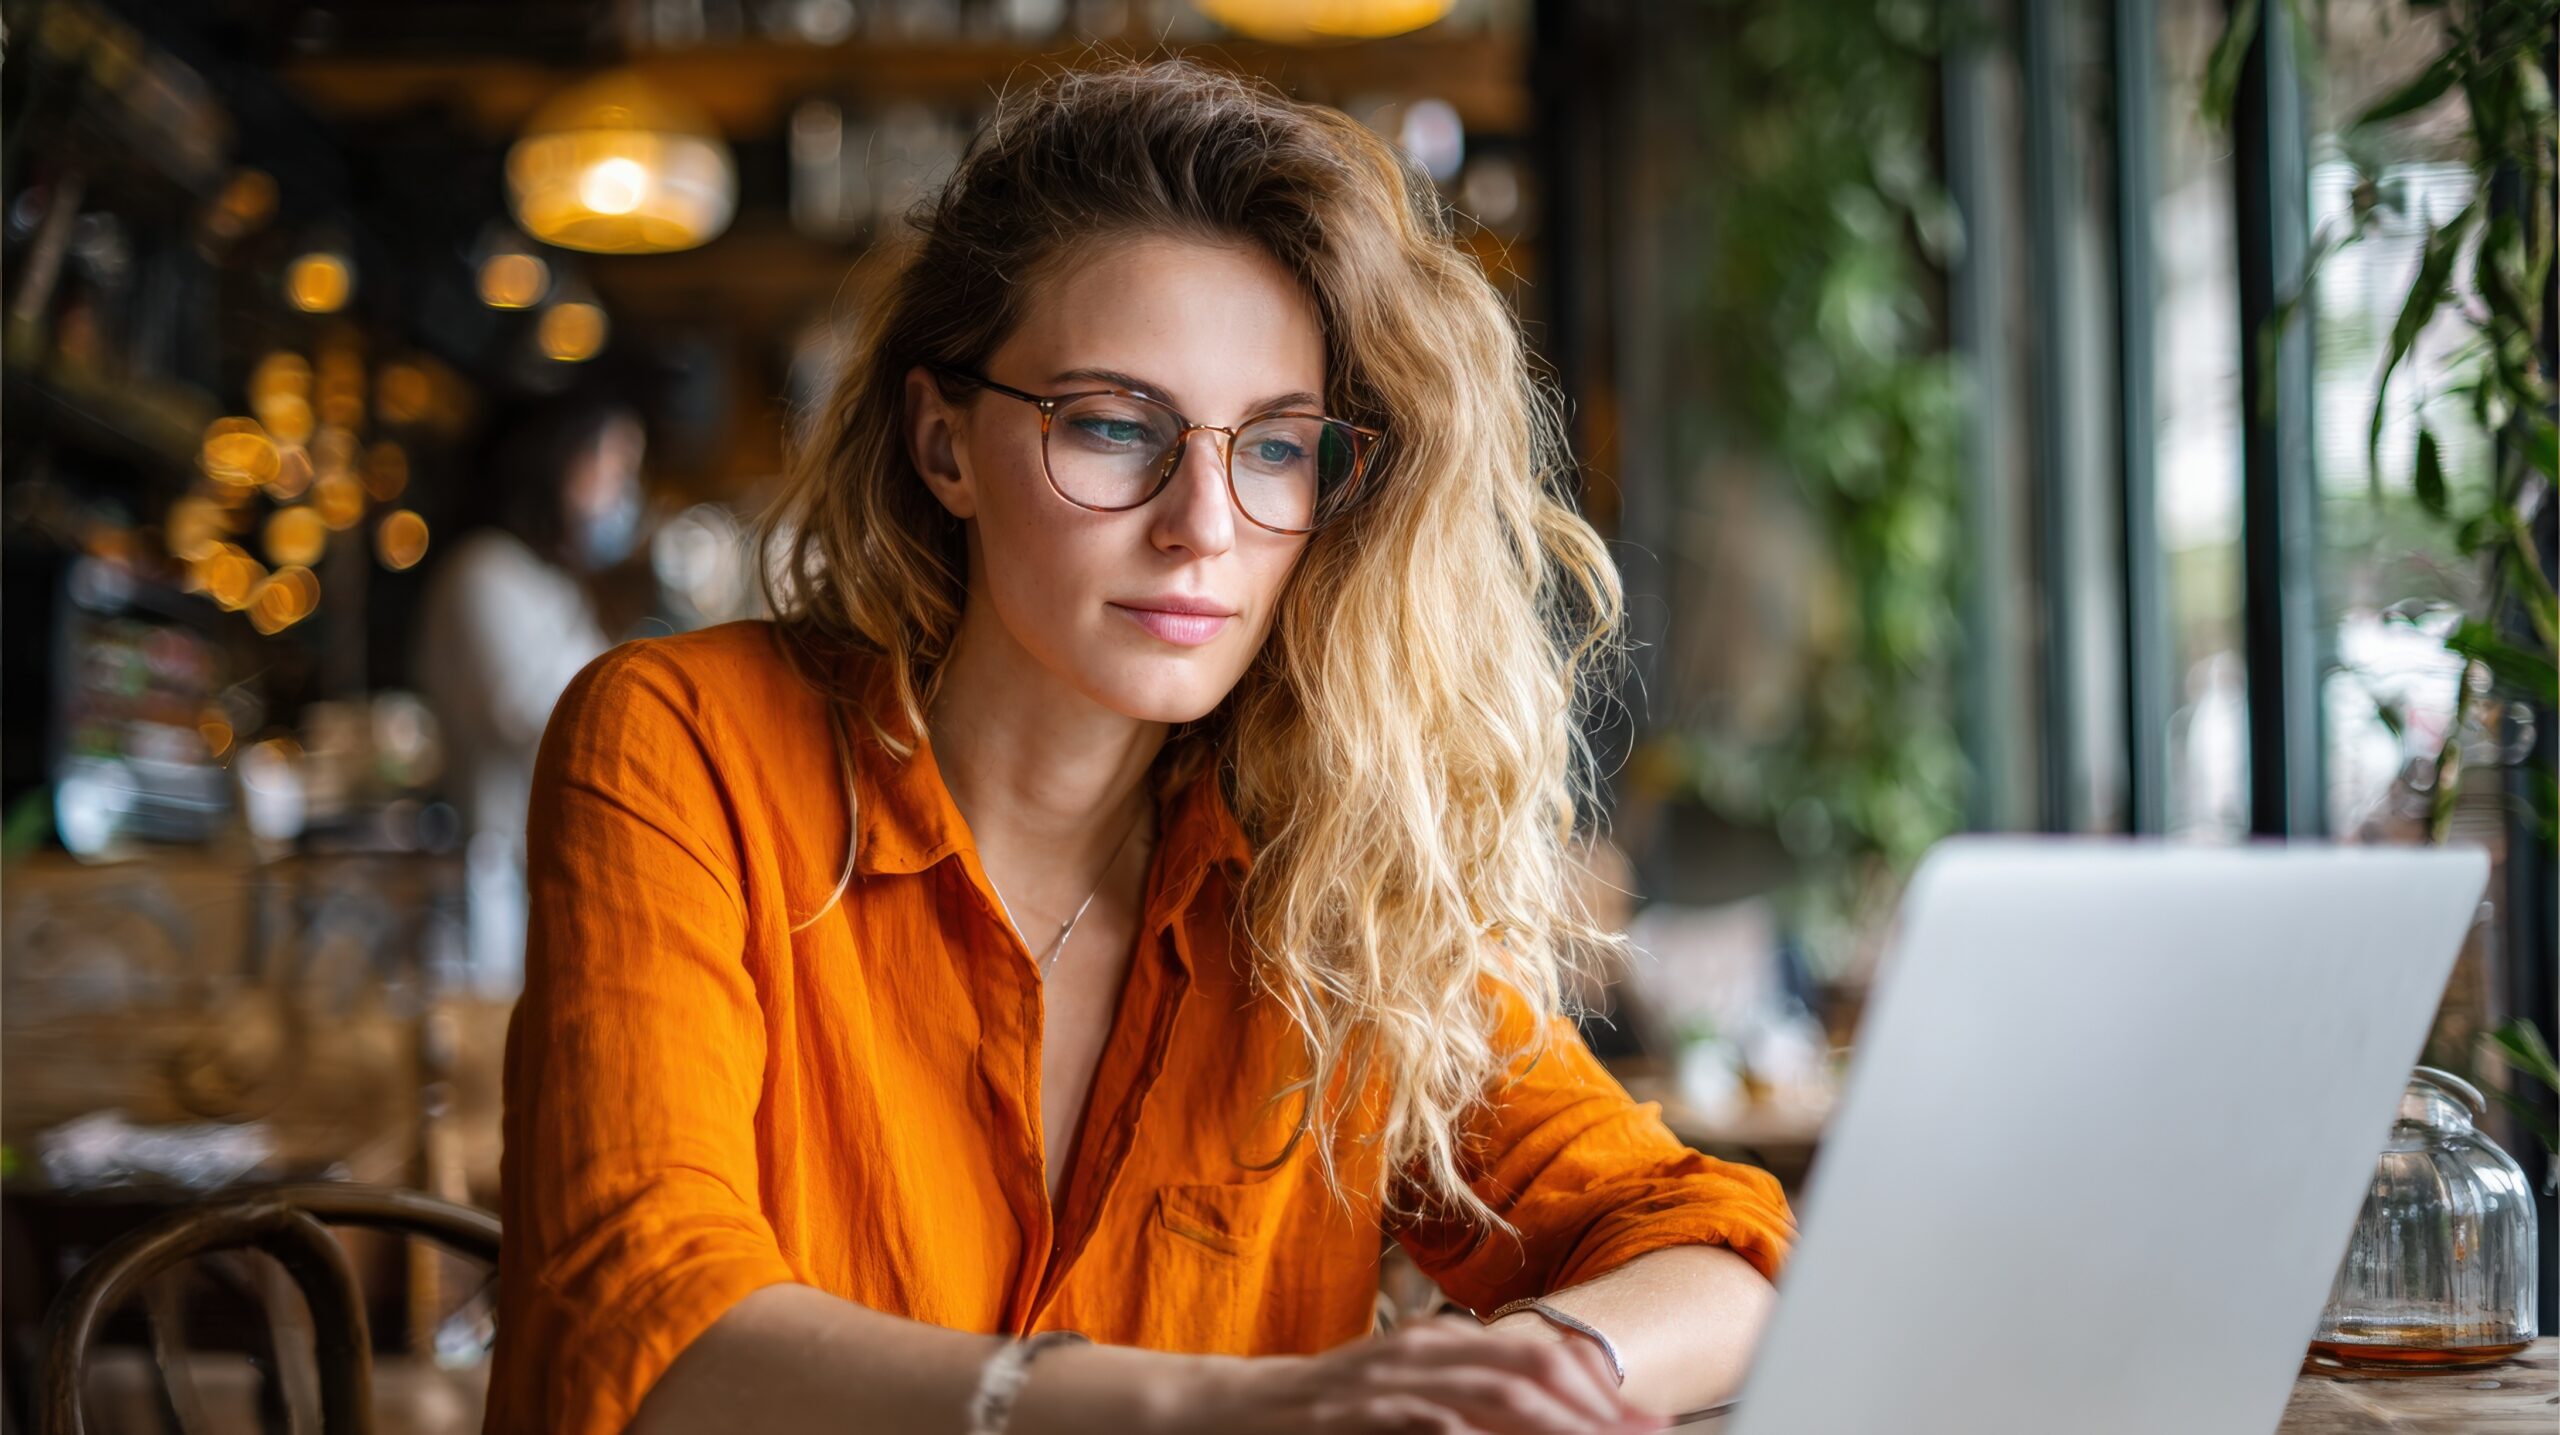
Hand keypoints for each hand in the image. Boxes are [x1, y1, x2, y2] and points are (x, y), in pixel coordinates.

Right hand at [1172, 1313, 1663, 1433]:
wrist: (1235, 1409)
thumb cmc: (1332, 1413)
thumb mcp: (1410, 1394)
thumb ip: (1471, 1401)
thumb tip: (1549, 1416)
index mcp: (1444, 1340)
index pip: (1546, 1356)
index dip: (1605, 1392)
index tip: (1650, 1424)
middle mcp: (1426, 1348)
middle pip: (1536, 1370)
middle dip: (1599, 1411)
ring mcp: (1393, 1378)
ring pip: (1499, 1393)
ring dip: (1558, 1425)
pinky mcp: (1364, 1411)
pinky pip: (1437, 1421)